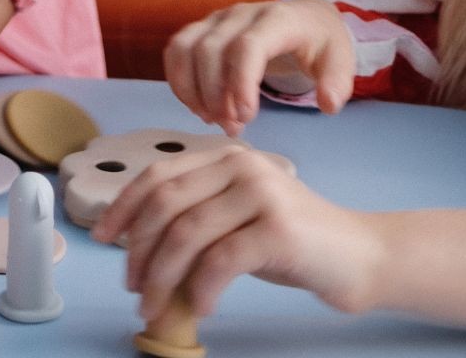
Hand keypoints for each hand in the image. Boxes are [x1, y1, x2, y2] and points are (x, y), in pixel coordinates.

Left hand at [92, 147, 384, 319]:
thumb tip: (139, 247)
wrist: (364, 256)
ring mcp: (260, 193)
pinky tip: (199, 308)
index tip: (101, 237)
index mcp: (224, 156)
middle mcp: (239, 165)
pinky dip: (201, 288)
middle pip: (166, 204)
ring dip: (163, 276)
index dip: (123, 206)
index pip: (157, 175)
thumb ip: (196, 216)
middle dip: (139, 248)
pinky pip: (221, 260)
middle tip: (132, 286)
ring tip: (155, 306)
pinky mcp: (278, 229)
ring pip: (187, 233)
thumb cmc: (293, 241)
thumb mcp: (237, 217)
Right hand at [163, 0, 354, 135]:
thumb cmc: (319, 42)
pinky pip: (176, 49)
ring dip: (192, 90)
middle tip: (232, 127)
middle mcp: (241, 13)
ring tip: (213, 119)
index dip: (241, 82)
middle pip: (211, 50)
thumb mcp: (341, 60)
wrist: (304, 17)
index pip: (248, 46)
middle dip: (216, 95)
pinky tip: (197, 106)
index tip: (247, 118)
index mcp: (278, 19)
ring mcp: (217, 18)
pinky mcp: (202, 27)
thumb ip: (338, 82)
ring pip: (186, 48)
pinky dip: (178, 80)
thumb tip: (327, 104)